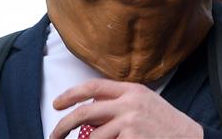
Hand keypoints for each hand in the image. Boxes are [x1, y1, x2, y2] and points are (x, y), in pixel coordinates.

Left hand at [50, 78, 202, 138]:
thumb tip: (92, 110)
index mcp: (133, 90)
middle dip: (63, 125)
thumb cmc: (166, 125)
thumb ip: (122, 103)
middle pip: (85, 111)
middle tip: (55, 135)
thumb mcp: (146, 105)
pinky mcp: (131, 137)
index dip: (71, 94)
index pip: (94, 86)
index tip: (57, 104)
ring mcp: (130, 120)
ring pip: (93, 136)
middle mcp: (130, 102)